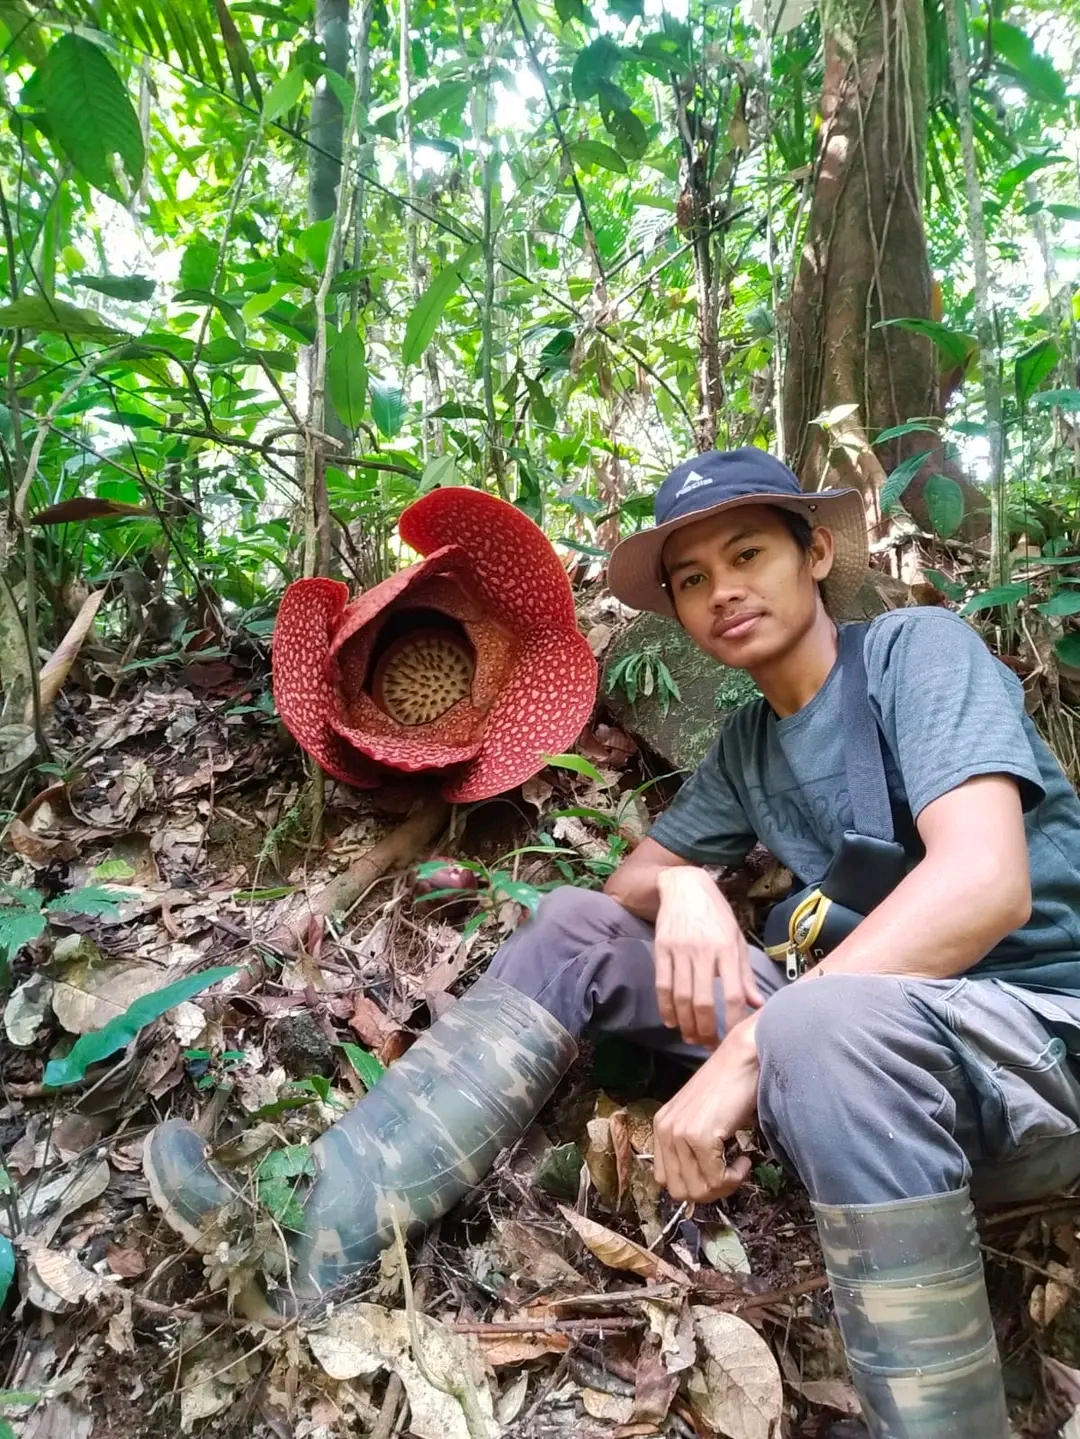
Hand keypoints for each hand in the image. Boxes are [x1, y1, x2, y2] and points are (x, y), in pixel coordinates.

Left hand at [653, 1017, 760, 1202]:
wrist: (743, 1059)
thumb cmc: (729, 1086)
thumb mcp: (700, 1117)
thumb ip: (690, 1145)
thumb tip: (700, 1185)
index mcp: (660, 1127)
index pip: (666, 1180)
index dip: (694, 1184)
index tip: (717, 1172)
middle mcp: (664, 1131)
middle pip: (681, 1191)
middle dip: (710, 1191)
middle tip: (730, 1173)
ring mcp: (680, 1134)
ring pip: (698, 1191)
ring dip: (724, 1185)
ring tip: (738, 1163)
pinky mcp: (700, 1137)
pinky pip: (717, 1179)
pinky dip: (735, 1177)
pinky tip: (744, 1160)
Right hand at [654, 868, 763, 1045]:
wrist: (685, 887)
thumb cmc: (716, 915)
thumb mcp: (736, 939)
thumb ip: (744, 975)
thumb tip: (758, 1005)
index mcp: (727, 949)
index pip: (732, 993)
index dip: (733, 1019)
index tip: (733, 1036)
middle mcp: (703, 951)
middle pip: (703, 1001)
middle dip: (706, 1029)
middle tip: (708, 1045)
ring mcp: (680, 951)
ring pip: (681, 997)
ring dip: (686, 1023)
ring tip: (691, 1038)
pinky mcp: (661, 949)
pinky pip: (662, 984)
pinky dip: (665, 1007)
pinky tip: (672, 1021)